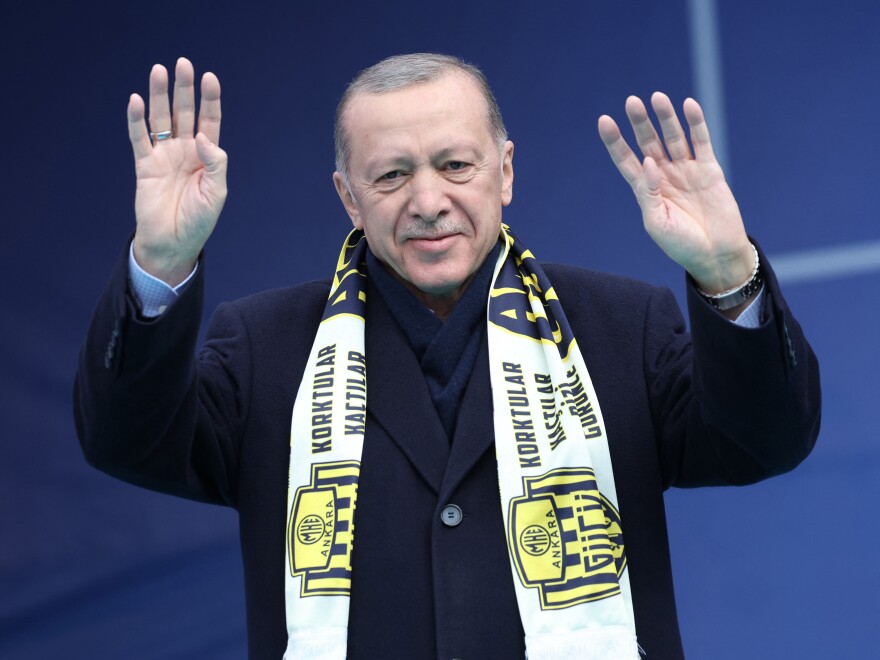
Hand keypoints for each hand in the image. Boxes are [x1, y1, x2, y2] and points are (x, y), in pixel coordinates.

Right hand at [128, 57, 227, 285]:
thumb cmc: (198, 221)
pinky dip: (135, 120)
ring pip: (161, 119)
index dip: (210, 100)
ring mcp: (164, 156)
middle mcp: (185, 151)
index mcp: (207, 157)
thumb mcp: (217, 193)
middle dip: (184, 88)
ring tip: (158, 70)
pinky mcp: (144, 165)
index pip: (210, 121)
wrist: (172, 244)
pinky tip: (135, 100)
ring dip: (159, 95)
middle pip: (185, 113)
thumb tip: (202, 136)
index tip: (210, 78)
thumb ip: (215, 162)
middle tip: (182, 63)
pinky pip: (139, 138)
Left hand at [598, 93, 753, 294]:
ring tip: (657, 97)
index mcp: (646, 191)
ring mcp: (687, 171)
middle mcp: (664, 176)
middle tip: (631, 102)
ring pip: (673, 138)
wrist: (715, 255)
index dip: (615, 142)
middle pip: (648, 143)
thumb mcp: (657, 223)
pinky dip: (695, 123)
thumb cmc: (681, 245)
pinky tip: (688, 105)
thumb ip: (648, 193)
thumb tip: (648, 162)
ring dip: (665, 117)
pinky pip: (701, 142)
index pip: (626, 160)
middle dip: (640, 123)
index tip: (604, 121)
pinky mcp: (709, 170)